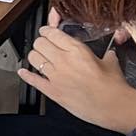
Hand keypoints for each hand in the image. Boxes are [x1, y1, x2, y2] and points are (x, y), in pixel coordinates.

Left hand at [18, 10, 135, 132]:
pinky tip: (23, 72)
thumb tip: (107, 53)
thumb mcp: (110, 61)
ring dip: (35, 56)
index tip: (47, 31)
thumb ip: (104, 53)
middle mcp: (63, 61)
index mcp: (77, 50)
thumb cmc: (113, 86)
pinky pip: (33, 80)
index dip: (47, 30)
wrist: (113, 106)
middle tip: (44, 44)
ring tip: (39, 56)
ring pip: (33, 58)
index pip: (52, 33)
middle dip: (41, 42)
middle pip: (39, 43)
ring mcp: (56, 76)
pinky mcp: (52, 91)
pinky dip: (26, 75)